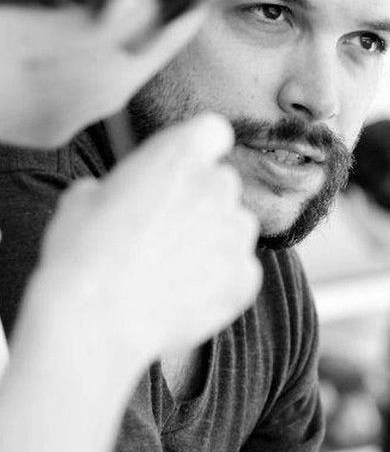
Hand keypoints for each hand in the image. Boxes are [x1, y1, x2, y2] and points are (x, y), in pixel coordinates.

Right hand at [28, 113, 260, 366]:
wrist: (96, 320)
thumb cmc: (82, 253)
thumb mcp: (82, 199)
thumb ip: (116, 186)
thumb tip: (112, 197)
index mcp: (179, 153)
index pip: (212, 131)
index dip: (200, 148)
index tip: (186, 165)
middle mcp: (217, 186)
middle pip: (223, 182)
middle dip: (202, 199)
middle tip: (167, 228)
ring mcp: (236, 232)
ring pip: (237, 225)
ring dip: (216, 238)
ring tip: (176, 266)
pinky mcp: (244, 276)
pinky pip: (241, 269)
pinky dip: (222, 279)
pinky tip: (187, 294)